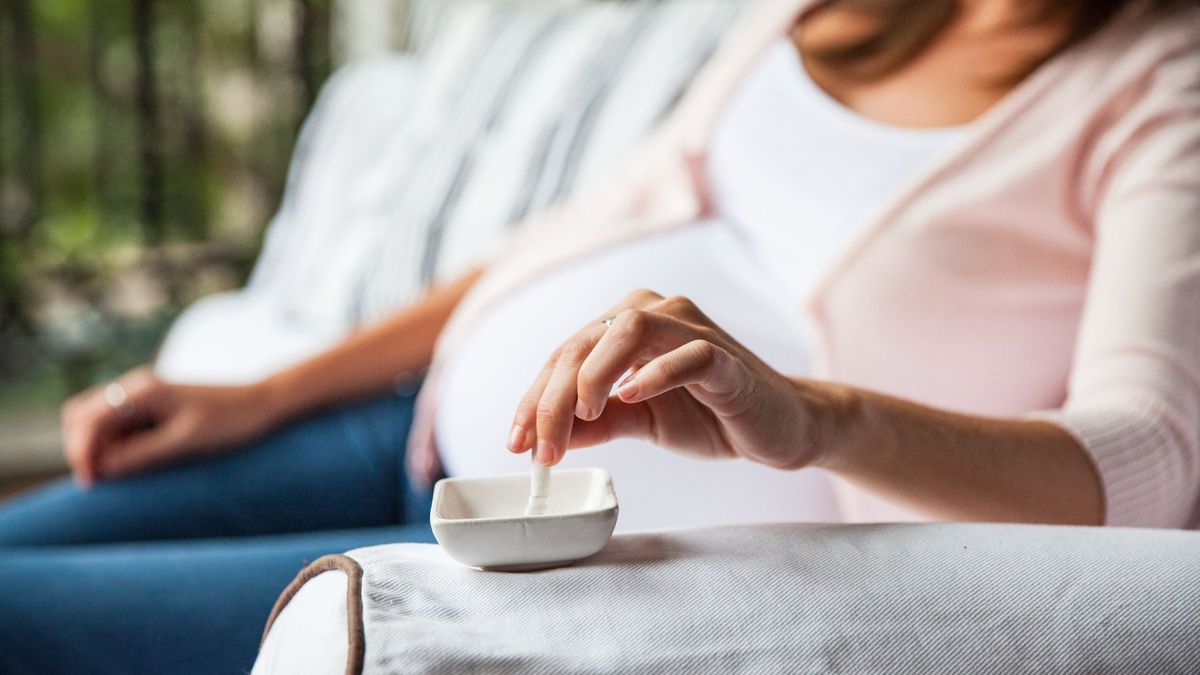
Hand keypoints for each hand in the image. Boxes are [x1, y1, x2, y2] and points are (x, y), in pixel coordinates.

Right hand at [60, 367, 277, 485]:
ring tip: (115, 476)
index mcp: (142, 391)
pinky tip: (130, 465)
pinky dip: (115, 445)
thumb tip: (102, 470)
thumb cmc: (229, 421)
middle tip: (98, 483)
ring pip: (98, 421)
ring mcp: (143, 396)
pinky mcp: (153, 407)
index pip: (89, 420)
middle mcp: (136, 388)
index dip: (82, 453)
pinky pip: (119, 426)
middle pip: (83, 416)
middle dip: (82, 448)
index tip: (91, 485)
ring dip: (98, 448)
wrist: (261, 404)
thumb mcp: (185, 442)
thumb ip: (142, 454)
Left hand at [507, 289, 843, 468]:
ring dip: (594, 374)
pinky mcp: (727, 358)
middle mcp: (658, 313)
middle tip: (540, 446)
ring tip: (581, 416)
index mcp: (630, 324)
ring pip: (628, 330)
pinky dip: (654, 373)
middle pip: (587, 340)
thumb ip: (594, 422)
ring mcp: (694, 330)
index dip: (535, 398)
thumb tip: (543, 437)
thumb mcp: (639, 422)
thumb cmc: (710, 415)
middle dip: (554, 396)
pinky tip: (630, 398)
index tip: (516, 443)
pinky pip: (687, 354)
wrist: (780, 428)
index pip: (567, 353)